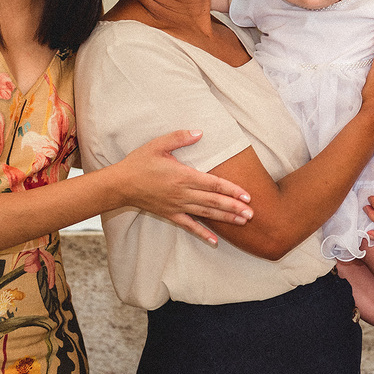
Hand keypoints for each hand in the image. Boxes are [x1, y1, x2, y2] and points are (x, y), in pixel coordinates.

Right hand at [116, 130, 253, 244]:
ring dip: (225, 219)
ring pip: (206, 214)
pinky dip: (203, 234)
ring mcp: (177, 206)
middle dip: (235, 207)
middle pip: (214, 201)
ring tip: (243, 222)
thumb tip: (200, 132)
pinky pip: (189, 226)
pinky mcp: (170, 214)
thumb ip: (180, 137)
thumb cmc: (140, 162)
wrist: (120, 184)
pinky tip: (215, 241)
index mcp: (183, 176)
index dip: (232, 190)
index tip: (247, 195)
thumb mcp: (158, 144)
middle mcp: (183, 193)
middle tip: (253, 213)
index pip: (213, 184)